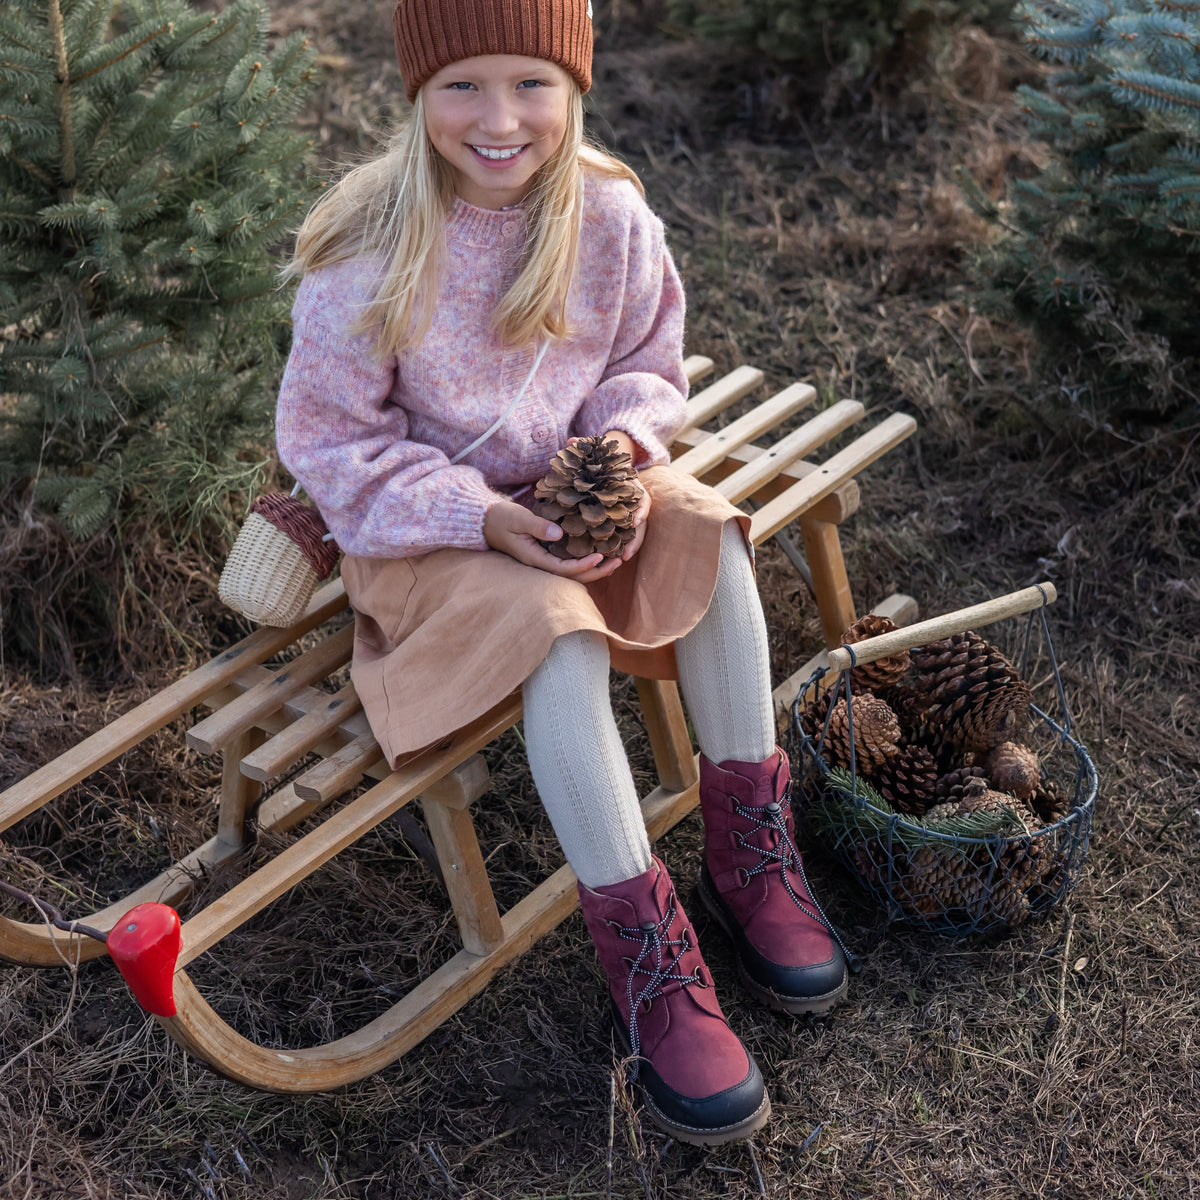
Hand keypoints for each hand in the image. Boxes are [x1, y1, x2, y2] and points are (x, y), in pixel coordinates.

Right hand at [483, 501, 625, 583]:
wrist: (487, 522)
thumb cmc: (502, 518)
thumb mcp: (518, 518)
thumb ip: (537, 526)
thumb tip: (559, 533)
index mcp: (534, 558)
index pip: (562, 569)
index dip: (582, 566)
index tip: (600, 557)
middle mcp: (541, 564)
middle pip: (573, 577)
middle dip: (596, 572)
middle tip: (618, 562)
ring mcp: (544, 561)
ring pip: (573, 573)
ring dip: (595, 569)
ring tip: (616, 560)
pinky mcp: (547, 554)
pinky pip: (569, 563)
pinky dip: (586, 561)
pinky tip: (601, 553)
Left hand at [565, 431, 649, 564]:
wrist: (602, 465)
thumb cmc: (597, 460)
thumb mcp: (591, 452)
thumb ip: (583, 446)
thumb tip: (571, 441)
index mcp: (631, 486)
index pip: (642, 499)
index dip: (641, 510)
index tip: (635, 521)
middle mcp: (632, 501)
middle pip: (641, 521)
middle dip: (635, 539)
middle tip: (626, 555)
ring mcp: (627, 512)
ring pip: (634, 532)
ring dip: (630, 547)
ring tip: (620, 561)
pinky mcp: (619, 520)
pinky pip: (623, 535)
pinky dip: (620, 545)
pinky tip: (612, 558)